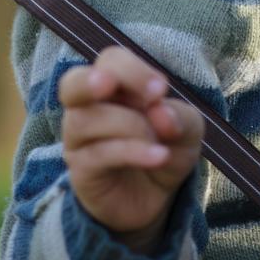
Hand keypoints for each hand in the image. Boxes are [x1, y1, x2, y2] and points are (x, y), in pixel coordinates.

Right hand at [59, 46, 204, 250]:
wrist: (157, 198)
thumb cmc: (166, 148)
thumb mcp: (187, 130)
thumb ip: (179, 116)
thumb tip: (160, 112)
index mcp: (114, 87)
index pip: (110, 61)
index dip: (133, 70)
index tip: (161, 89)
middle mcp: (88, 108)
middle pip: (71, 83)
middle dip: (92, 81)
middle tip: (113, 87)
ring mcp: (80, 141)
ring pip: (86, 120)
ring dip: (130, 126)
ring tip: (160, 143)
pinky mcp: (81, 171)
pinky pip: (99, 154)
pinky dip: (133, 152)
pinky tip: (159, 157)